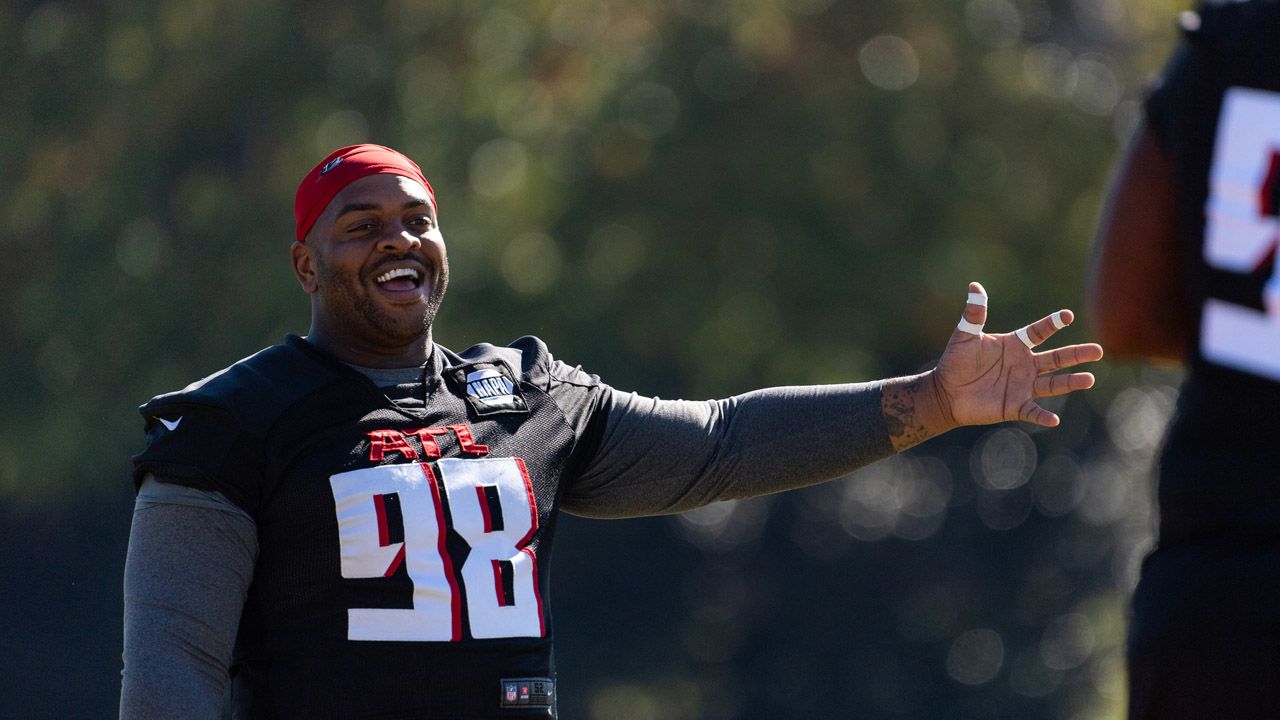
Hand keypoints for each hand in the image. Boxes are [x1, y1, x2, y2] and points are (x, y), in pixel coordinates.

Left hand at [932, 281, 1103, 427]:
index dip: (1052, 324)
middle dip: (1077, 354)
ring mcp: (1023, 386)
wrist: (946, 392)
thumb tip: (974, 285)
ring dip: (1071, 382)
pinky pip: (1033, 412)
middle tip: (1098, 350)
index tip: (1067, 315)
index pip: (1039, 332)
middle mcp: (1025, 365)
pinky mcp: (1015, 406)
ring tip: (1089, 379)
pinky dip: (1043, 416)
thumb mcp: (965, 336)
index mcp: (1015, 345)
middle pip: (1056, 358)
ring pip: (1053, 384)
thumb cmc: (956, 362)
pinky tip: (1054, 420)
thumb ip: (974, 314)